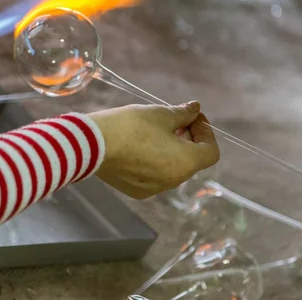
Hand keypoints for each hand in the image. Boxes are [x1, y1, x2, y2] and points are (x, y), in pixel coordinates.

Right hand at [89, 102, 219, 198]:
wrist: (91, 145)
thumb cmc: (130, 125)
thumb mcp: (160, 114)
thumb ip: (183, 114)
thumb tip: (195, 110)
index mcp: (186, 162)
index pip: (210, 151)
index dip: (206, 132)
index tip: (193, 117)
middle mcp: (173, 180)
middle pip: (191, 160)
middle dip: (187, 139)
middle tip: (174, 120)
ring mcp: (154, 188)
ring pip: (171, 169)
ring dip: (170, 151)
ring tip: (154, 132)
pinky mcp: (135, 191)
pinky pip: (153, 176)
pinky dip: (153, 162)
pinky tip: (138, 146)